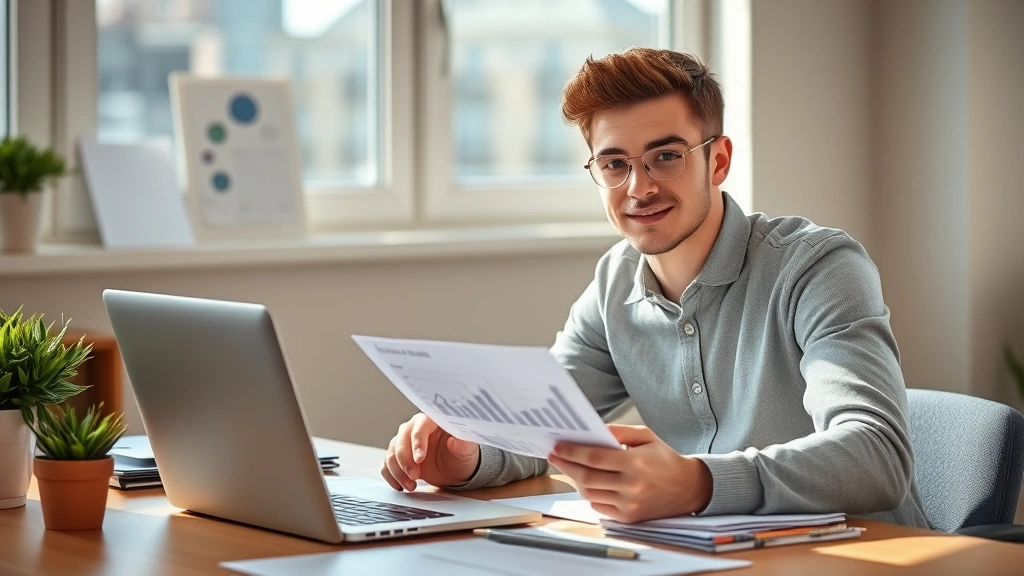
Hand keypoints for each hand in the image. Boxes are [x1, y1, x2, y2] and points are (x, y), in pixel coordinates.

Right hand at [382, 413, 479, 490]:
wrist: (455, 469)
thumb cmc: (461, 455)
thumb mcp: (467, 451)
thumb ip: (463, 444)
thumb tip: (454, 440)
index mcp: (431, 421)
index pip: (419, 428)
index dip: (417, 443)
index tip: (420, 460)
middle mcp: (414, 428)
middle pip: (401, 440)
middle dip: (405, 460)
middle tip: (414, 476)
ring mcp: (405, 443)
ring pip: (392, 453)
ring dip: (398, 471)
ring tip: (411, 486)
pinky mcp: (399, 457)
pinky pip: (387, 464)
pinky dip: (391, 476)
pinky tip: (400, 486)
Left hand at [547, 424, 712, 523]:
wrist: (689, 488)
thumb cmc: (665, 459)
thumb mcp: (647, 436)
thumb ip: (620, 431)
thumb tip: (594, 430)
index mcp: (635, 463)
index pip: (595, 457)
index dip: (572, 452)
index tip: (557, 447)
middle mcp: (631, 486)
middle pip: (587, 477)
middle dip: (566, 466)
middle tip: (554, 456)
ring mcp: (629, 504)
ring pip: (590, 494)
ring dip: (575, 480)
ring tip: (568, 467)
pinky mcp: (629, 517)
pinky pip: (599, 506)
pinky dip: (589, 494)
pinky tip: (586, 482)